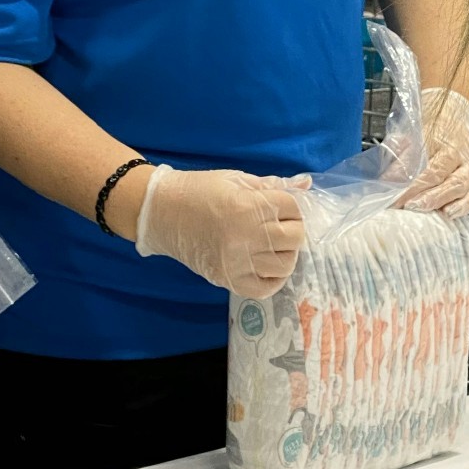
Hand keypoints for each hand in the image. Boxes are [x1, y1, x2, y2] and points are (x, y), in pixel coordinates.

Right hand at [135, 165, 306, 296]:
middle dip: (294, 228)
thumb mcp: (237, 180)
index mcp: (250, 205)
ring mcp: (238, 261)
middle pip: (295, 237)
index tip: (283, 206)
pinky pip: (264, 288)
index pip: (293, 208)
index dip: (292, 205)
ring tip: (274, 245)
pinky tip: (267, 266)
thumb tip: (306, 185)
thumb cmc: (200, 190)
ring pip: (284, 264)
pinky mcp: (228, 279)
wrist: (162, 211)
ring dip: (286, 253)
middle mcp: (247, 235)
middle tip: (281, 225)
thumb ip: (272, 186)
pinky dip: (273, 279)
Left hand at [394, 86, 468, 214]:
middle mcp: (457, 153)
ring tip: (421, 210)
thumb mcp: (411, 134)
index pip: (422, 164)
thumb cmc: (432, 126)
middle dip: (419, 194)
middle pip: (439, 176)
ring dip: (438, 200)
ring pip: (458, 186)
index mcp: (439, 139)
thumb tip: (386, 181)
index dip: (406, 183)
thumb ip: (399, 156)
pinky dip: (464, 206)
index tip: (390, 195)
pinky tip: (449, 214)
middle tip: (403, 206)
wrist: (456, 113)